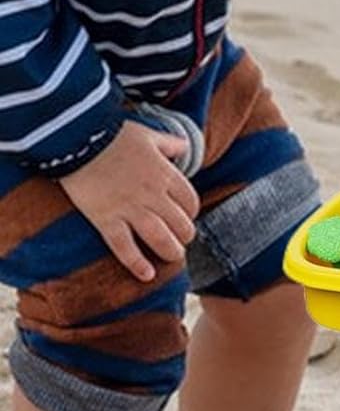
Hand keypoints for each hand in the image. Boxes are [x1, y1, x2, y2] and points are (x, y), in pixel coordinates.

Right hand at [58, 121, 200, 281]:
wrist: (77, 139)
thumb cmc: (112, 135)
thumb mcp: (148, 134)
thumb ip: (169, 144)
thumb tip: (184, 146)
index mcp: (165, 174)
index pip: (190, 201)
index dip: (191, 212)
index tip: (185, 216)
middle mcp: (152, 194)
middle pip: (180, 223)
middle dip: (185, 235)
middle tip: (181, 240)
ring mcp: (130, 209)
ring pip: (159, 237)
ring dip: (171, 251)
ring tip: (174, 256)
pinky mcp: (106, 219)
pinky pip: (125, 247)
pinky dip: (137, 263)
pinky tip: (147, 275)